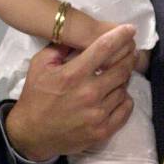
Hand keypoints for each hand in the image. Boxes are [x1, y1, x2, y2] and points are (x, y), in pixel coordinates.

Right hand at [5, 24, 137, 160]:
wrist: (32, 133)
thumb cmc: (36, 96)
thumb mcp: (39, 65)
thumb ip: (60, 47)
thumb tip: (79, 34)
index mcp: (73, 75)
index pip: (104, 49)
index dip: (120, 36)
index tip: (130, 30)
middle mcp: (89, 93)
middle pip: (121, 69)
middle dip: (129, 57)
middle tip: (131, 52)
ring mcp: (98, 114)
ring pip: (124, 88)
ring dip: (124, 79)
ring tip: (119, 74)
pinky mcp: (103, 131)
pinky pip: (126, 109)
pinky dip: (125, 98)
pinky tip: (118, 94)